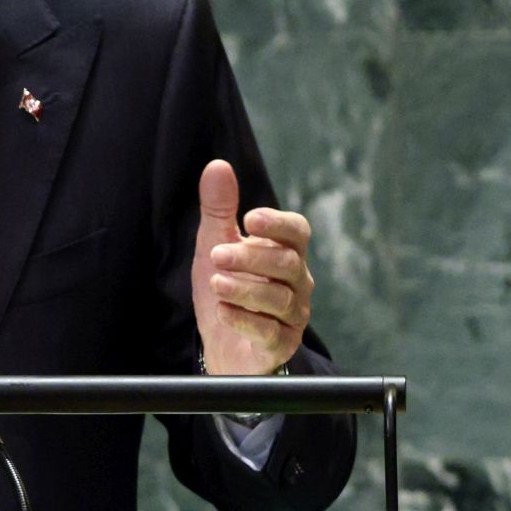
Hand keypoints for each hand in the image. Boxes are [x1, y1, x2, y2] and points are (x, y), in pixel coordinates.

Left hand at [190, 159, 312, 375]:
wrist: (221, 344)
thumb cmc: (224, 287)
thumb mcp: (214, 244)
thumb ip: (218, 209)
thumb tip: (217, 165)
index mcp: (284, 252)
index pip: (297, 232)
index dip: (278, 223)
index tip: (250, 218)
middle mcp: (296, 282)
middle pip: (288, 264)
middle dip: (251, 257)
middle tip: (217, 254)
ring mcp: (291, 315)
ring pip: (280, 299)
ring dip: (246, 289)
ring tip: (216, 283)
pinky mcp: (280, 344)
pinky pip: (270, 333)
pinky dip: (245, 321)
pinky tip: (223, 311)